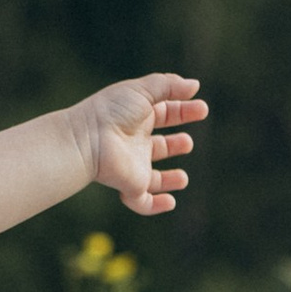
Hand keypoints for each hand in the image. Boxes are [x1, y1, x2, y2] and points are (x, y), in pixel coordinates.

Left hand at [69, 74, 205, 216]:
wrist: (88, 139)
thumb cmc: (112, 111)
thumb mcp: (143, 90)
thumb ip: (169, 85)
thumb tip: (194, 86)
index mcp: (137, 117)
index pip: (165, 114)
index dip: (184, 111)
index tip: (202, 108)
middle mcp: (135, 143)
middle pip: (160, 146)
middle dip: (176, 145)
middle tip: (187, 142)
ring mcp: (133, 166)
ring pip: (153, 178)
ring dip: (170, 179)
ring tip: (183, 178)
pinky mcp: (130, 186)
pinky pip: (143, 202)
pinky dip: (157, 206)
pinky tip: (171, 201)